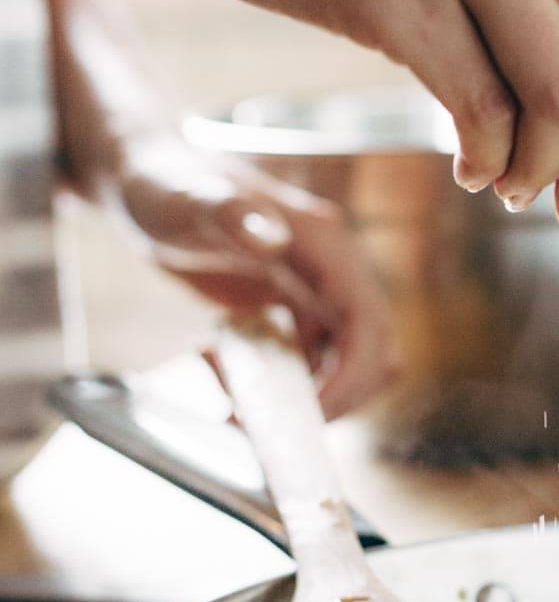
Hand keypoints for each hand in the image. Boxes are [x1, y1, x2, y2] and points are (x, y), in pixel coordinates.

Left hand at [115, 133, 396, 417]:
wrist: (144, 178)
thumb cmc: (164, 182)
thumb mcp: (189, 199)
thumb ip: (232, 214)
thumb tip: (273, 238)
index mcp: (323, 242)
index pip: (364, 322)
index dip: (351, 376)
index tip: (311, 412)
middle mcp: (331, 268)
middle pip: (372, 352)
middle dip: (337, 398)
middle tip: (275, 424)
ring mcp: (316, 291)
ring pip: (349, 363)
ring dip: (310, 395)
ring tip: (240, 401)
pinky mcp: (295, 308)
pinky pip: (312, 360)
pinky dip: (282, 382)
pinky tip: (227, 373)